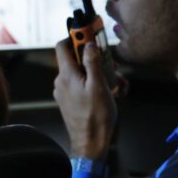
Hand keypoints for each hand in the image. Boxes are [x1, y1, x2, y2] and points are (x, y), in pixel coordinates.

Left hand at [53, 39, 116, 160]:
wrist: (90, 144)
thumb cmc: (96, 117)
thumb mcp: (99, 86)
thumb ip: (93, 63)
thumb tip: (88, 45)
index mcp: (66, 75)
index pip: (63, 46)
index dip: (75, 37)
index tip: (89, 33)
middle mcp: (61, 81)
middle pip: (76, 60)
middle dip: (94, 60)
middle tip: (111, 67)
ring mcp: (64, 92)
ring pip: (82, 74)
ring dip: (99, 75)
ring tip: (116, 86)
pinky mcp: (69, 101)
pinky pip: (82, 86)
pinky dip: (95, 86)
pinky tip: (110, 94)